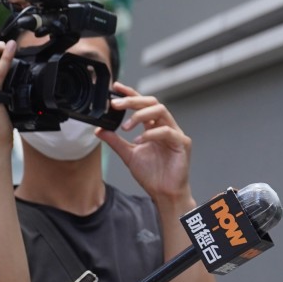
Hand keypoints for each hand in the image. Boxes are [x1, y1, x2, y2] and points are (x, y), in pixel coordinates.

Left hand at [96, 82, 191, 204]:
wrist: (164, 193)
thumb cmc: (152, 175)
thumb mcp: (128, 155)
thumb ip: (115, 141)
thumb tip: (100, 130)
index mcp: (154, 126)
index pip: (142, 104)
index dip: (130, 94)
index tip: (116, 88)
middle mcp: (165, 126)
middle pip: (151, 102)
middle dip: (133, 101)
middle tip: (116, 104)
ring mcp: (175, 133)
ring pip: (161, 111)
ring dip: (140, 115)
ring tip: (126, 126)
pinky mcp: (182, 143)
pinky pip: (167, 131)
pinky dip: (151, 134)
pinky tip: (139, 141)